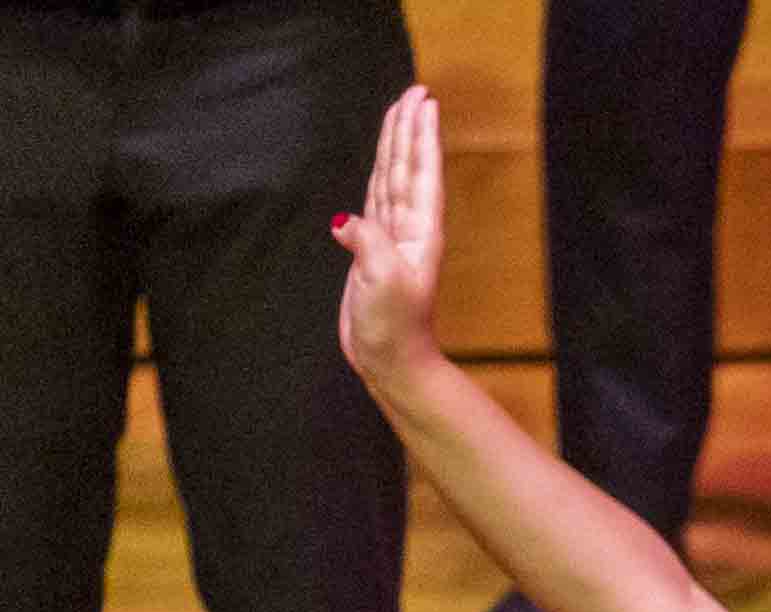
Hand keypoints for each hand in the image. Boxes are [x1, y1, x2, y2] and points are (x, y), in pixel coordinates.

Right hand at [332, 87, 451, 384]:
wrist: (390, 360)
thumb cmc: (395, 329)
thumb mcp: (384, 285)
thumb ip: (368, 246)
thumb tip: (346, 220)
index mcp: (419, 233)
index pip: (420, 173)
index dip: (421, 136)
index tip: (424, 101)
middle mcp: (409, 230)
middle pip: (406, 166)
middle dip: (409, 128)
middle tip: (414, 92)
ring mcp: (391, 237)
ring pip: (391, 178)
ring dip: (395, 145)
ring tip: (399, 113)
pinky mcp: (372, 249)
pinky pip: (374, 200)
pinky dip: (377, 175)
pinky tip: (380, 162)